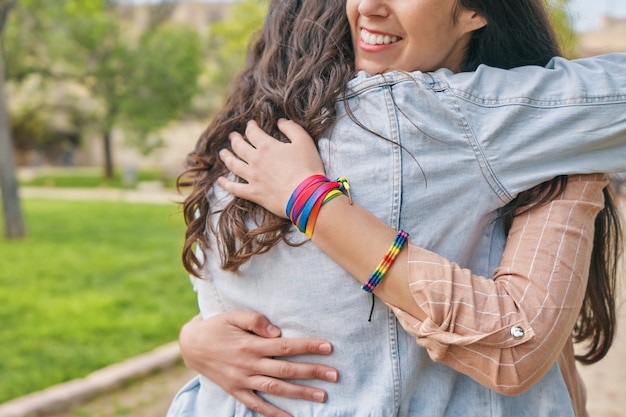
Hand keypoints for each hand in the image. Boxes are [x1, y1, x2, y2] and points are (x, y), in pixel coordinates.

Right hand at [179, 311, 338, 416]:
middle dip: (312, 372)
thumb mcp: (234, 316)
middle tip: (335, 375)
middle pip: (286, 370)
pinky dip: (274, 414)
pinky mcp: (237, 391)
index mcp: (250, 345)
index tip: (328, 347)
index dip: (307, 347)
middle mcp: (248, 365)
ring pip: (276, 389)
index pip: (285, 347)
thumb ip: (256, 321)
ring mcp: (243, 381)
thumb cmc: (216, 327)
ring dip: (300, 393)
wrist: (191, 346)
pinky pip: (257, 405)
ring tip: (322, 396)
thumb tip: (277, 332)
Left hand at [218, 119, 324, 217]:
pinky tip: (220, 180)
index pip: (253, 133)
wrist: (305, 195)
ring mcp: (252, 177)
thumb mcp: (304, 141)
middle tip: (232, 136)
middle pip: (239, 147)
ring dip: (226, 157)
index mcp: (267, 146)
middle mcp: (256, 160)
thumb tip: (280, 121)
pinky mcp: (253, 193)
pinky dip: (226, 184)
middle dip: (235, 139)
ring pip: (233, 165)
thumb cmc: (308, 168)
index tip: (250, 124)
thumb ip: (292, 128)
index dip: (250, 127)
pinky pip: (235, 188)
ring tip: (222, 153)